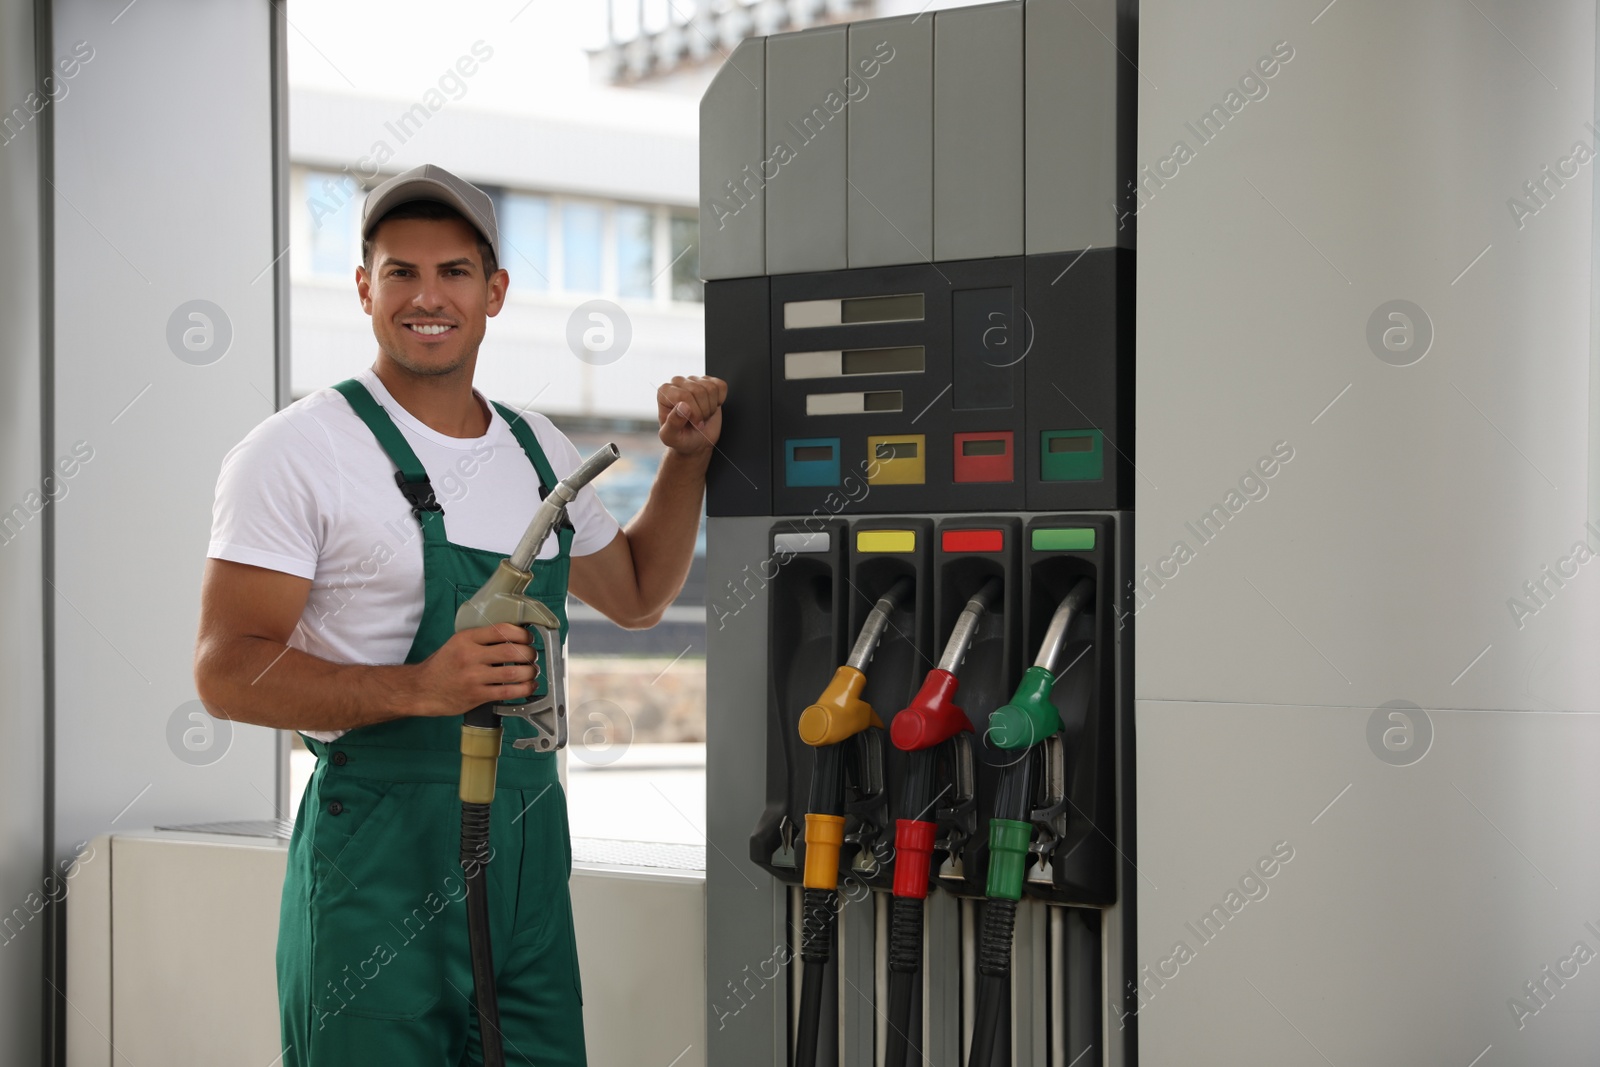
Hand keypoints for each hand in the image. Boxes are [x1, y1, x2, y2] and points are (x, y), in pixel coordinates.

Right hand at [409, 623, 538, 716]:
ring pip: (513, 673)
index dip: (522, 634)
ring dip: (530, 672)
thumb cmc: (442, 665)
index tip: (528, 638)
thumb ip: (481, 639)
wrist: (422, 689)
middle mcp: (470, 656)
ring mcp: (474, 677)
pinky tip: (528, 686)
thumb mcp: (457, 643)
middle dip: (529, 653)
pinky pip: (508, 692)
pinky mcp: (477, 695)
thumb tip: (513, 636)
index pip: (502, 630)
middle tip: (532, 656)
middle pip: (512, 651)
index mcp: (467, 638)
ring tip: (532, 671)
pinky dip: (523, 689)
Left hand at [656, 375, 727, 459]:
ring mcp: (694, 380)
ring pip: (710, 388)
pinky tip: (711, 406)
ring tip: (703, 415)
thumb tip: (682, 406)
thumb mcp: (671, 437)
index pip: (684, 395)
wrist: (695, 441)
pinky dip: (720, 400)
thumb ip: (672, 424)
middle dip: (703, 412)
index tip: (693, 424)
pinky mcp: (709, 382)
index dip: (694, 413)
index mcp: (664, 392)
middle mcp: (677, 382)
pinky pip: (720, 386)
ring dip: (711, 407)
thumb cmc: (681, 438)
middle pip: (699, 391)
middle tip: (698, 421)